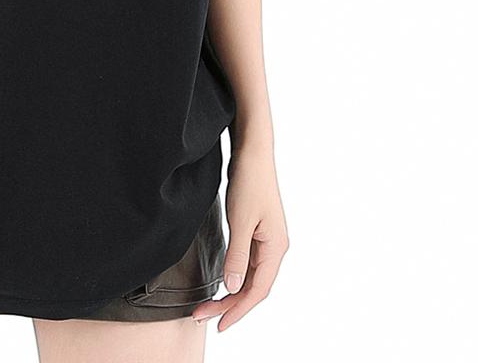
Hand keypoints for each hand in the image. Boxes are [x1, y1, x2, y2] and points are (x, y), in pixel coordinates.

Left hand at [190, 142, 288, 331]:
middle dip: (229, 305)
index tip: (218, 324)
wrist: (253, 152)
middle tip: (201, 316)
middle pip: (252, 287)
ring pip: (249, 276)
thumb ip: (237, 255)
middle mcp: (274, 248)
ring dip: (230, 292)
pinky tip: (221, 282)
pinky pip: (246, 263)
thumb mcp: (240, 220)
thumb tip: (232, 288)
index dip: (238, 310)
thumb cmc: (249, 182)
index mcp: (275, 248)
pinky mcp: (256, 231)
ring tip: (206, 305)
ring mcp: (266, 240)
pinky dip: (233, 275)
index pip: (257, 291)